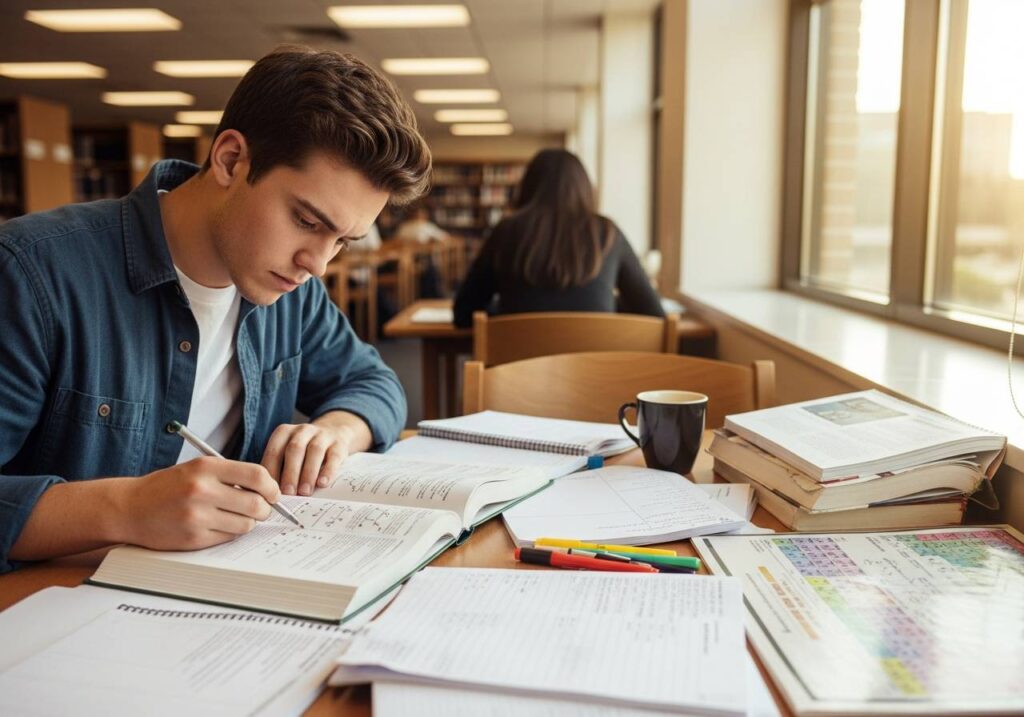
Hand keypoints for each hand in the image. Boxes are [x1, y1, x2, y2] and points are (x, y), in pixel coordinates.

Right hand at [120, 457, 279, 550]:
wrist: (129, 508)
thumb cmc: (168, 487)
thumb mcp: (197, 468)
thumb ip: (231, 475)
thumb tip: (269, 489)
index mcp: (206, 467)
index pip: (257, 475)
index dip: (271, 487)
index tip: (272, 493)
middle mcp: (202, 490)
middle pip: (256, 504)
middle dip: (264, 509)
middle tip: (260, 509)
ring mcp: (197, 516)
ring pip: (246, 524)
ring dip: (247, 522)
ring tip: (234, 516)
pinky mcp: (194, 538)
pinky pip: (229, 538)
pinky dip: (230, 533)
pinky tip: (217, 525)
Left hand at [260, 421, 358, 496]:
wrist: (333, 433)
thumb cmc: (303, 451)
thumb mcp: (288, 453)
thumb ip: (278, 469)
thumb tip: (270, 493)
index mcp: (284, 432)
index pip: (275, 450)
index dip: (272, 470)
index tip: (271, 490)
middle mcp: (303, 430)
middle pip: (294, 449)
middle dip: (290, 473)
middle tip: (288, 493)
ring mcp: (322, 435)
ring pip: (315, 451)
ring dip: (308, 473)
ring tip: (305, 492)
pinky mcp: (339, 443)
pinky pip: (334, 456)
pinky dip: (328, 470)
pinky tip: (323, 483)